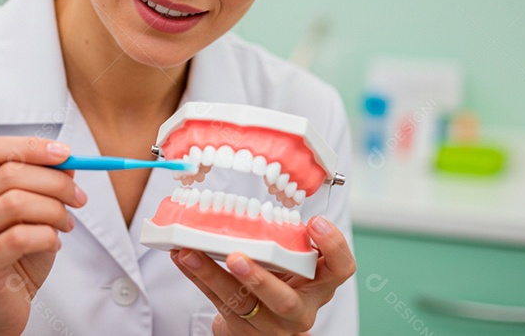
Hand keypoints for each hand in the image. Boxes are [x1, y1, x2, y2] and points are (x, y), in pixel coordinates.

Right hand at [0, 137, 86, 335]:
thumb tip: (67, 162)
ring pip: (15, 202)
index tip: (66, 154)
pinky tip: (53, 244)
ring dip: (54, 210)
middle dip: (55, 181)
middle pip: (10, 174)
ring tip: (67, 224)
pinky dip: (47, 236)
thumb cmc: (15, 260)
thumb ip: (43, 186)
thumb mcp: (32, 215)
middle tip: (78, 197)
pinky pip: (20, 236)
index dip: (32, 147)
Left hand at [172, 216, 355, 334]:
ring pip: (240, 303)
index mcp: (320, 286)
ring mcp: (269, 325)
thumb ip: (291, 241)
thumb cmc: (284, 284)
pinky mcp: (241, 329)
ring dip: (212, 275)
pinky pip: (216, 301)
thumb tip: (260, 201)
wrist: (266, 327)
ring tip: (191, 252)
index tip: (315, 222)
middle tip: (237, 257)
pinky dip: (197, 276)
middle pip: (284, 301)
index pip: (341, 268)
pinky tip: (183, 257)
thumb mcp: (297, 265)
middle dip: (259, 279)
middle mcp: (299, 310)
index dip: (333, 246)